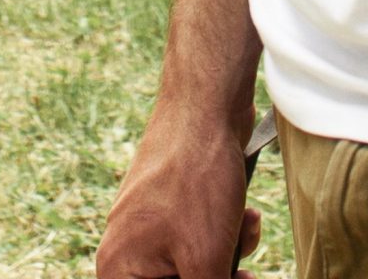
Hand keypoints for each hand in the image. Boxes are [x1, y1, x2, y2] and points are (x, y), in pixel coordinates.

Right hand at [97, 108, 262, 278]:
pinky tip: (247, 216)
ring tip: (245, 232)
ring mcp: (150, 226)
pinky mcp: (174, 206)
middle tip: (244, 275)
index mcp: (119, 270)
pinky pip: (202, 242)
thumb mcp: (206, 262)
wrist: (206, 105)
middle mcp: (127, 251)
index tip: (216, 276)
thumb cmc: (197, 180)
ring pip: (196, 270)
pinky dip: (228, 236)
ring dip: (230, 260)